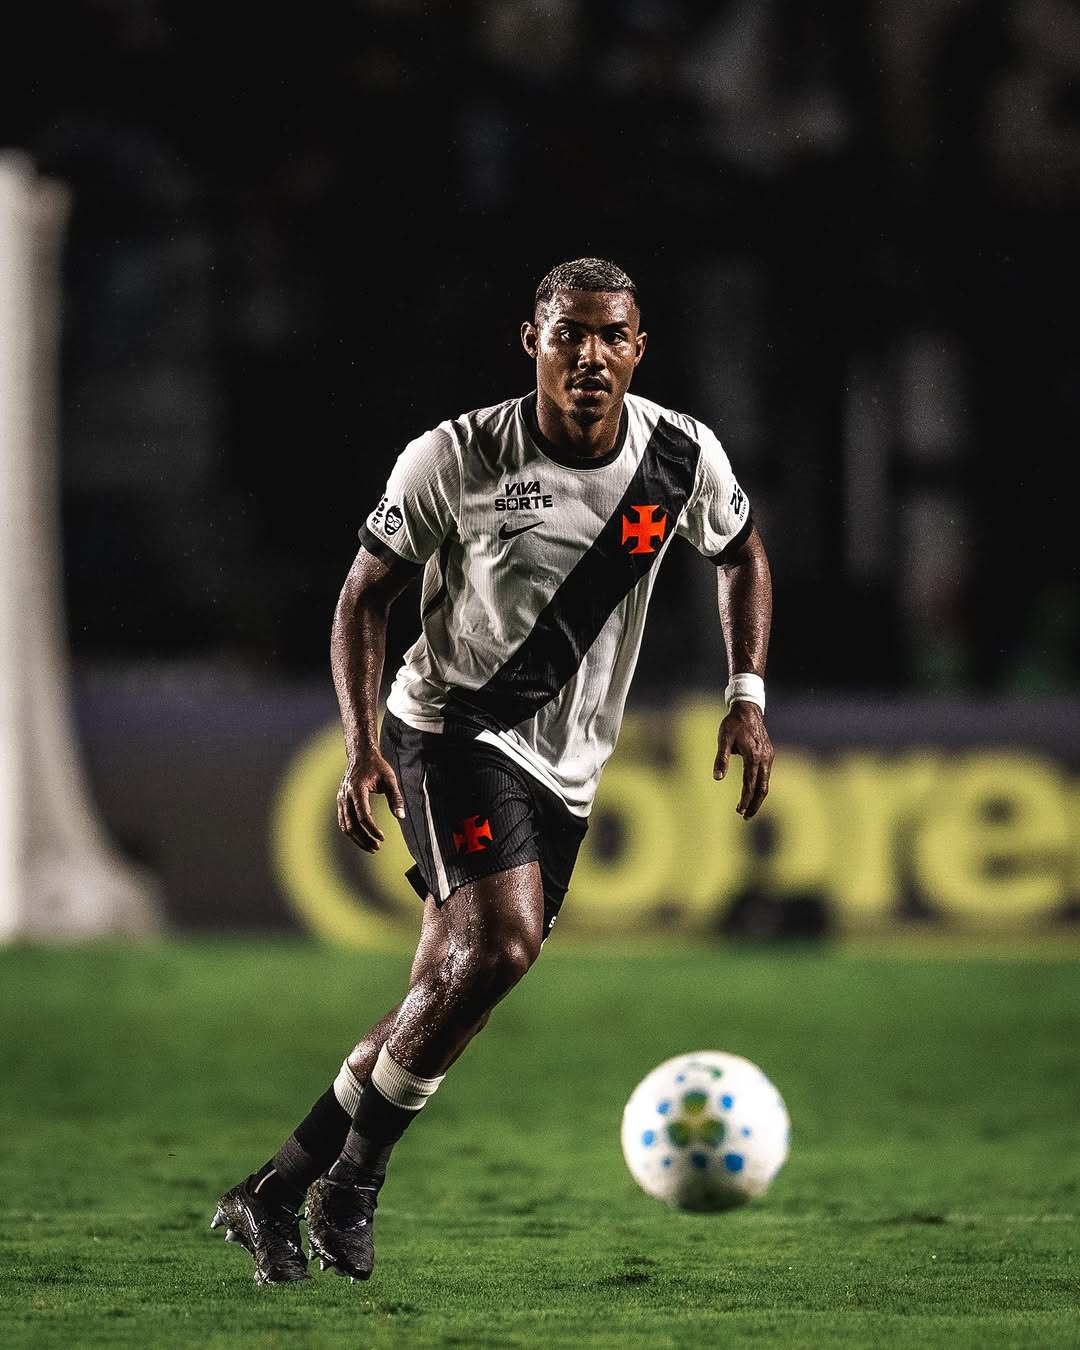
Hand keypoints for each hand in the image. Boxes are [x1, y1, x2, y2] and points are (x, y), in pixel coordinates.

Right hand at [337, 749, 405, 852]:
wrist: (361, 756)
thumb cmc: (376, 766)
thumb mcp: (390, 779)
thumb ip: (396, 798)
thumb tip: (401, 816)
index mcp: (357, 789)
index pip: (363, 815)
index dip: (372, 829)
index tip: (382, 838)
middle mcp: (345, 796)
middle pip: (352, 825)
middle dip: (364, 839)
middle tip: (377, 847)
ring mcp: (341, 800)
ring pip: (345, 826)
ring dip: (357, 839)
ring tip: (371, 847)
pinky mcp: (341, 802)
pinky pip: (343, 821)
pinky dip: (351, 832)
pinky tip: (361, 839)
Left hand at [713, 702, 772, 818]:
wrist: (748, 710)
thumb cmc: (733, 724)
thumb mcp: (723, 739)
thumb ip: (720, 758)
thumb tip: (717, 778)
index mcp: (753, 756)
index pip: (750, 784)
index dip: (745, 799)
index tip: (739, 811)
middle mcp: (764, 758)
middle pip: (763, 788)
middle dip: (754, 804)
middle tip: (745, 817)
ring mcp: (768, 757)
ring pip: (766, 783)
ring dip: (757, 797)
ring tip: (747, 809)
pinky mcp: (769, 755)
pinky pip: (766, 775)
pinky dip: (759, 787)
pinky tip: (751, 792)